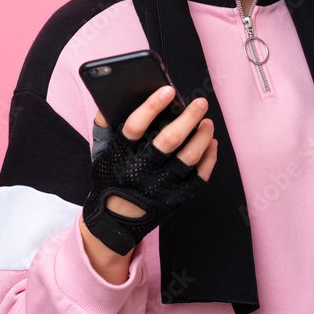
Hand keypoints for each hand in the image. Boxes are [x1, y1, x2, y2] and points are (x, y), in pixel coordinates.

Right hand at [82, 85, 216, 255]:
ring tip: (207, 122)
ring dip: (202, 137)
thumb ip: (104, 126)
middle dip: (188, 118)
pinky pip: (198, 178)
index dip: (151, 106)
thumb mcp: (101, 154)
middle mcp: (140, 173)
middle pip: (169, 141)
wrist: (114, 222)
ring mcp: (159, 188)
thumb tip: (109, 100)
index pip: (135, 127)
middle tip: (200, 103)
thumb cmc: (110, 179)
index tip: (168, 90)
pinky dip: (209, 159)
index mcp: (120, 157)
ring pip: (188, 159)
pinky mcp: (175, 200)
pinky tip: (211, 143)